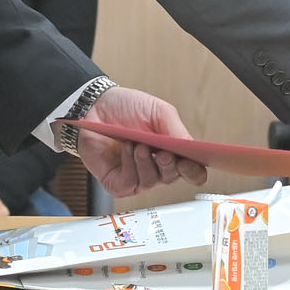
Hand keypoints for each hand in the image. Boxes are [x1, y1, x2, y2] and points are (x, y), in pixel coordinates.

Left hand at [71, 85, 205, 196]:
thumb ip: (177, 130)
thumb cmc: (127, 108)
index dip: (194, 171)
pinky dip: (129, 166)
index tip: (189, 162)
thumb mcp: (159, 111)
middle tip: (163, 153)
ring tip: (138, 145)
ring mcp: (137, 176)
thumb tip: (190, 148)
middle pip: (173, 178)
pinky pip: (130, 183)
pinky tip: (126, 149)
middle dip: (169, 166)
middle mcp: (157, 167)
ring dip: (146, 163)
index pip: (192, 171)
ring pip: (151, 181)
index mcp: (173, 152)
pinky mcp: (118, 182)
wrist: (96, 106)